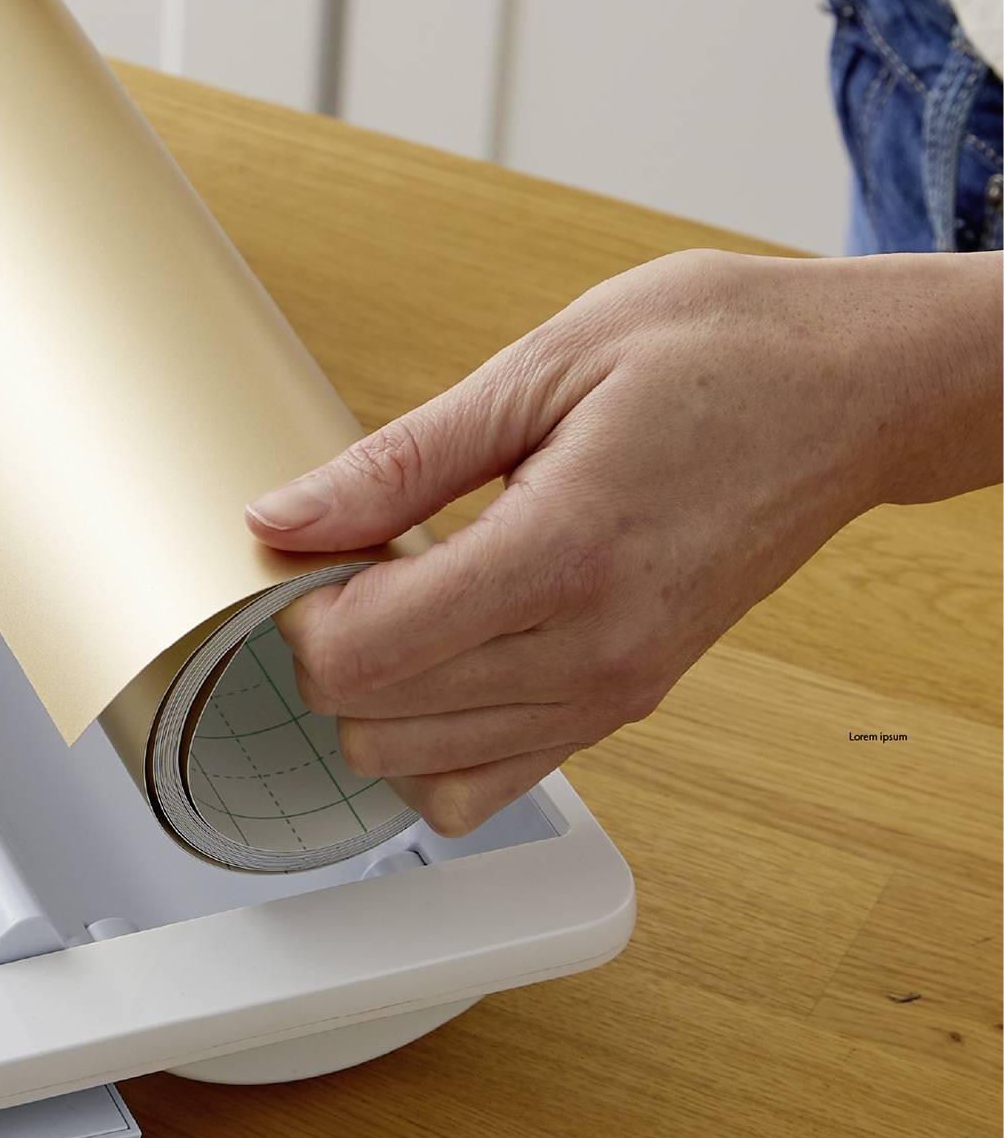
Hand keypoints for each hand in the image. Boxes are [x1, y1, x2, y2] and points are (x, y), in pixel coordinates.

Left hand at [249, 251, 1003, 836]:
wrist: (855, 391)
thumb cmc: (719, 353)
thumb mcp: (545, 365)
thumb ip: (399, 461)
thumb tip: (282, 516)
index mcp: (566, 554)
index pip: (364, 656)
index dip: (296, 611)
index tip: (306, 550)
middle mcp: (597, 650)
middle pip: (375, 725)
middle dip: (327, 652)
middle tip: (352, 565)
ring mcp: (619, 690)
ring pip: (422, 771)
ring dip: (377, 701)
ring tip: (403, 601)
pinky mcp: (630, 703)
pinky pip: (492, 783)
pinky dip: (436, 742)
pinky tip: (440, 657)